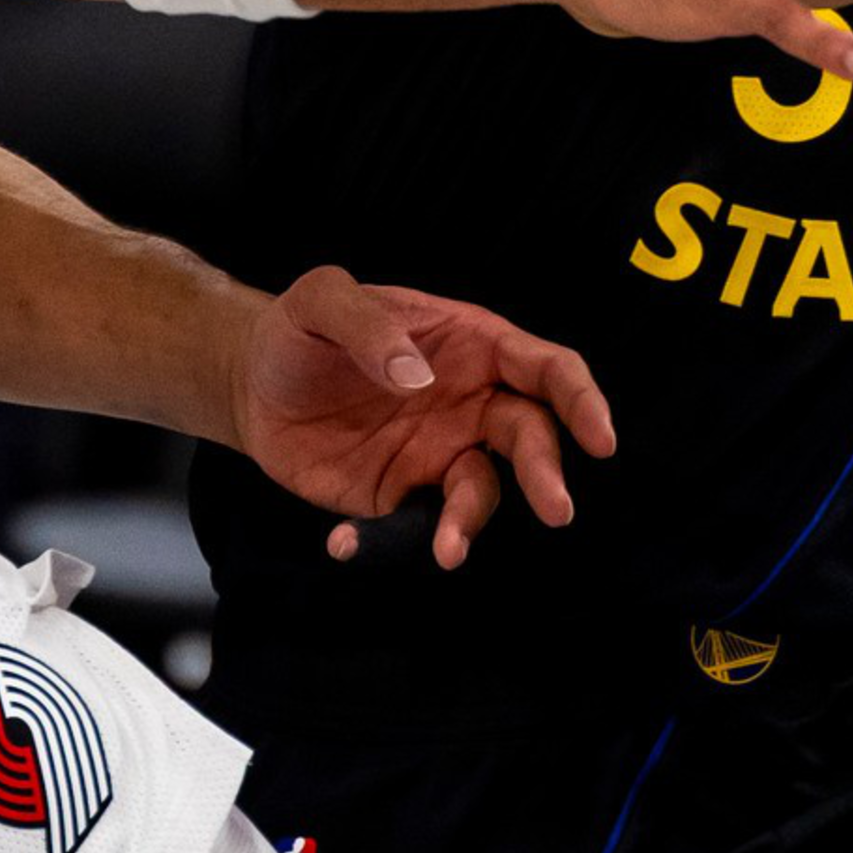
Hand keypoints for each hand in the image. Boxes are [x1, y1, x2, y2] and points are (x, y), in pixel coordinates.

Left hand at [231, 267, 616, 570]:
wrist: (251, 381)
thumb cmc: (300, 329)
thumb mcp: (320, 300)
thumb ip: (366, 325)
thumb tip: (417, 379)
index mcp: (471, 344)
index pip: (545, 369)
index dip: (580, 400)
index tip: (601, 439)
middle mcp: (469, 403)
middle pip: (530, 437)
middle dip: (547, 473)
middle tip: (556, 509)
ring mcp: (438, 454)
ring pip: (480, 493)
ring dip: (470, 523)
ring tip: (448, 552)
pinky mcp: (400, 497)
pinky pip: (414, 528)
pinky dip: (390, 545)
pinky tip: (345, 543)